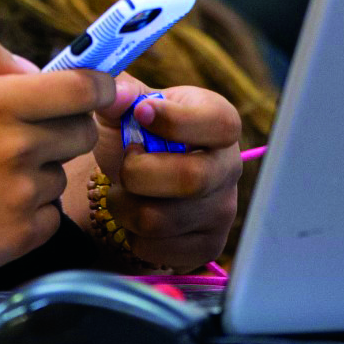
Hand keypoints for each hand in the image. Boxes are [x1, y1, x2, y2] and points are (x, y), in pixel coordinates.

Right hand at [0, 31, 110, 282]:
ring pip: (62, 174)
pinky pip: (50, 215)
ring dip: (40, 169)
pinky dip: (32, 208)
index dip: (101, 84)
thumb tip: (31, 68)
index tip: (99, 87)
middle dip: (65, 125)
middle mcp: (18, 148)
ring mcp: (21, 196)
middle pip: (82, 131)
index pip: (82, 88)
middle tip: (25, 131)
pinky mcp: (19, 237)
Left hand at [93, 77, 242, 271]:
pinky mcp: (207, 246)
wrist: (138, 177)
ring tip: (122, 189)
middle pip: (190, 179)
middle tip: (124, 162)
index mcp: (219, 121)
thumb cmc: (138, 132)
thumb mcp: (128, 104)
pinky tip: (136, 214)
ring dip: (125, 205)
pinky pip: (158, 250)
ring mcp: (222, 211)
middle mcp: (229, 167)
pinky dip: (133, 235)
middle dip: (138, 172)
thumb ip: (120, 92)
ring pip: (162, 220)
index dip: (177, 122)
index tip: (141, 114)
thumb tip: (113, 92)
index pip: (219, 123)